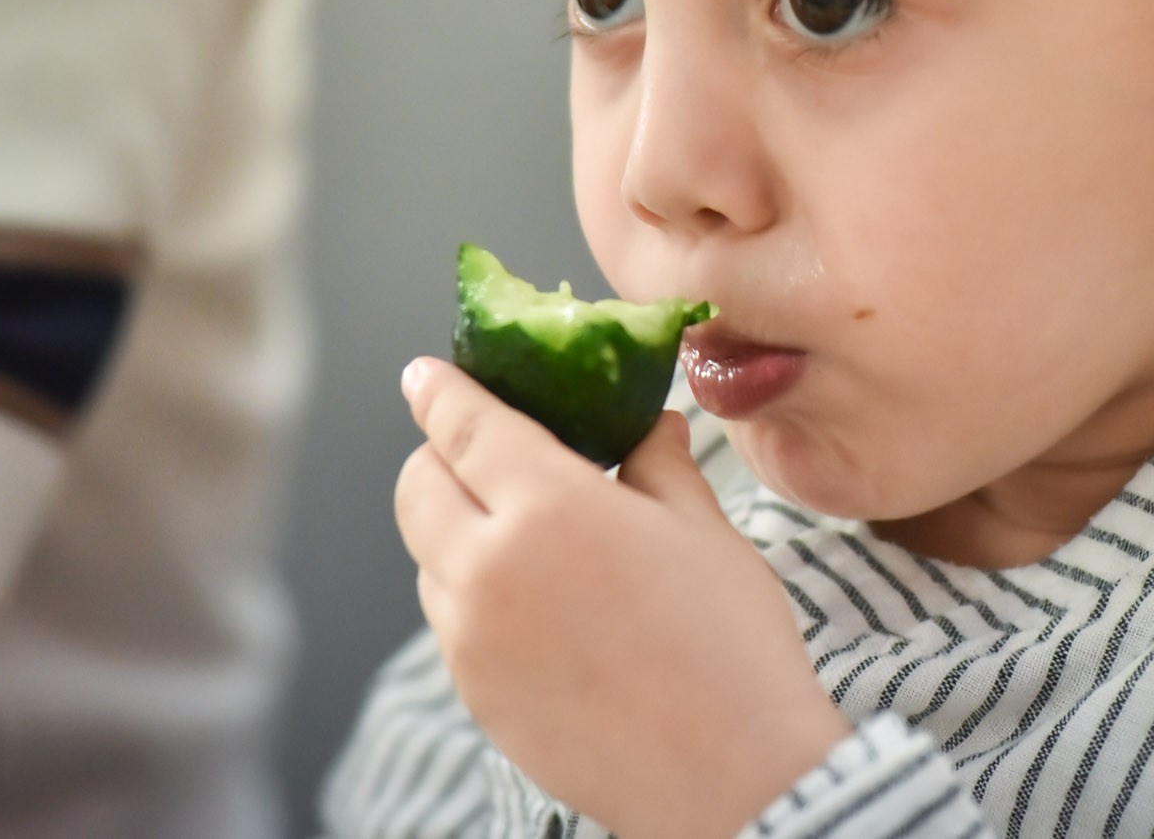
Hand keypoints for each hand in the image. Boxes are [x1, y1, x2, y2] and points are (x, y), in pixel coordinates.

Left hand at [396, 358, 850, 838]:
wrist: (734, 778)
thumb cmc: (730, 645)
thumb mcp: (701, 529)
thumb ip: (656, 461)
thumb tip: (648, 422)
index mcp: (547, 507)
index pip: (464, 426)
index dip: (439, 391)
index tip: (425, 373)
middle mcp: (488, 569)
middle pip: (418, 488)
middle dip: (440, 457)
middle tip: (488, 453)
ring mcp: (472, 640)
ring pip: (427, 557)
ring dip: (456, 529)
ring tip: (528, 535)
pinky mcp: (476, 695)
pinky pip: (449, 622)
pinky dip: (472, 593)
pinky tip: (539, 603)